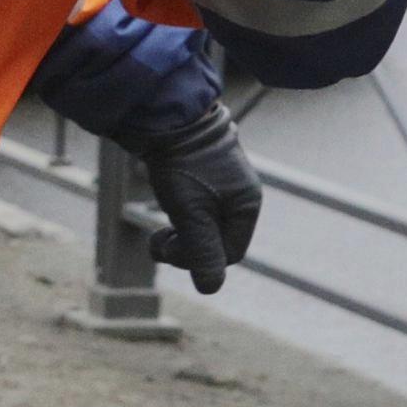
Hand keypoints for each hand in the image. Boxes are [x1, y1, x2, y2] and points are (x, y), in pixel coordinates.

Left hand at [134, 104, 262, 293]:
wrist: (167, 117)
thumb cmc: (183, 165)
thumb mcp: (192, 213)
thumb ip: (202, 251)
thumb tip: (210, 289)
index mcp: (246, 205)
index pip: (229, 254)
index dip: (198, 260)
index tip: (170, 245)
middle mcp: (240, 196)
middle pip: (216, 243)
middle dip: (187, 248)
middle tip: (159, 239)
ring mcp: (223, 186)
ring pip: (204, 228)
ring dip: (180, 235)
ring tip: (161, 228)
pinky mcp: (205, 177)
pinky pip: (196, 211)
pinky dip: (179, 217)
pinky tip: (166, 207)